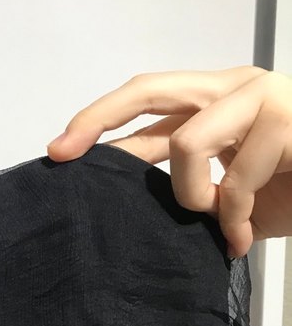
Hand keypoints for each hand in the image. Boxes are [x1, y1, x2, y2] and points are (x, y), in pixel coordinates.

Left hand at [46, 66, 291, 257]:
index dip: (97, 121)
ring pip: (188, 143)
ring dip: (192, 196)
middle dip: (98, 120)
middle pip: (148, 89)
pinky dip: (233, 219)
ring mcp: (262, 98)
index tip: (56, 152)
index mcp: (214, 100)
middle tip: (65, 153)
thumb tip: (120, 191)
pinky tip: (241, 237)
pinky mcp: (288, 120)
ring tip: (217, 221)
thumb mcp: (226, 188)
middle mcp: (232, 88)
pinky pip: (234, 180)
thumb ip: (182, 180)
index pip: (144, 99)